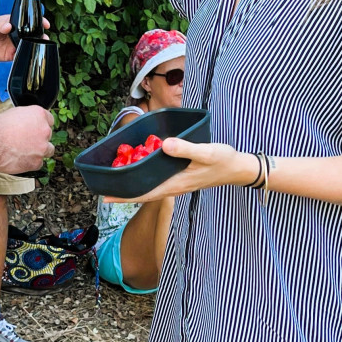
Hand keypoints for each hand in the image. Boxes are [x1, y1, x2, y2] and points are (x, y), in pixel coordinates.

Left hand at [0, 14, 51, 61]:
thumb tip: (8, 26)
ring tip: (39, 46)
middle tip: (44, 37)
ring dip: (34, 46)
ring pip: (28, 45)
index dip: (39, 22)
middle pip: (32, 34)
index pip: (29, 22)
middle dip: (40, 36)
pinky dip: (24, 56)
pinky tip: (26, 55)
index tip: (45, 23)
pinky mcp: (10, 54)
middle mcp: (17, 34)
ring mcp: (14, 44)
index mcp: (14, 23)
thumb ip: (0, 24)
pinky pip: (20, 56)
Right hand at [0, 105, 54, 173]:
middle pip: (48, 135)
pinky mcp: (37, 162)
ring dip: (39, 151)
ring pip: (48, 150)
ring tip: (25, 151)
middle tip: (27, 141)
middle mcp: (44, 130)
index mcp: (39, 115)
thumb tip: (26, 123)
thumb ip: (26, 119)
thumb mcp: (14, 114)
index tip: (36, 129)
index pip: (49, 120)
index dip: (40, 125)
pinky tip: (20, 159)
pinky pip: (38, 163)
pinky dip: (31, 162)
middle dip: (39, 138)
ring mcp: (42, 147)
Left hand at [105, 139, 248, 203]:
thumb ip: (186, 148)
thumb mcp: (206, 152)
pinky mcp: (181, 179)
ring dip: (134, 188)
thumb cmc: (223, 160)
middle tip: (102, 192)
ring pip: (150, 189)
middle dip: (124, 194)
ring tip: (116, 184)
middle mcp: (174, 187)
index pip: (145, 193)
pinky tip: (141, 172)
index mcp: (176, 183)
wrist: (238, 168)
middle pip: (144, 193)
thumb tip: (165, 145)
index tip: (106, 197)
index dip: (125, 196)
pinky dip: (146, 180)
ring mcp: (177, 184)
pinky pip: (158, 183)